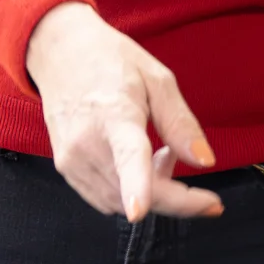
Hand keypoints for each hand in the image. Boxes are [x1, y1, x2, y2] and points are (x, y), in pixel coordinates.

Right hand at [25, 0, 219, 221]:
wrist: (59, 53)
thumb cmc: (109, 61)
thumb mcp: (158, 80)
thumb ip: (181, 124)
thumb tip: (204, 161)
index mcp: (114, 115)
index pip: (127, 156)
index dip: (135, 187)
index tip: (139, 210)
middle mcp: (86, 143)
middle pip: (135, 193)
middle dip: (177, 199)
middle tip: (201, 186)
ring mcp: (72, 160)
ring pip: (122, 202)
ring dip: (154, 193)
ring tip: (164, 154)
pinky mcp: (66, 170)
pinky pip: (106, 198)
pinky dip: (131, 192)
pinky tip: (140, 164)